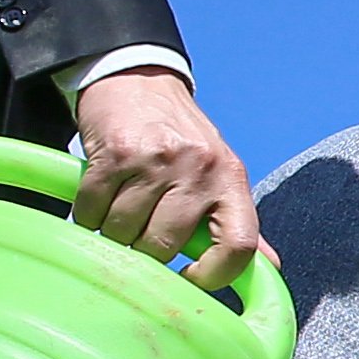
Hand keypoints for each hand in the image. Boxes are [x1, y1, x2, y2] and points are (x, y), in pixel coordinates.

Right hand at [74, 66, 262, 289]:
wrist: (137, 80)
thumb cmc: (179, 137)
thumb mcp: (219, 172)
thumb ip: (238, 222)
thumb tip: (270, 268)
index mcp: (231, 178)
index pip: (239, 246)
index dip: (214, 276)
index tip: (188, 278)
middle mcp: (200, 168)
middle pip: (164, 246)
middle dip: (144, 249)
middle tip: (139, 229)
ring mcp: (157, 160)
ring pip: (123, 232)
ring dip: (112, 231)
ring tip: (119, 206)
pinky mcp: (117, 153)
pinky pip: (92, 210)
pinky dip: (88, 214)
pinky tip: (98, 196)